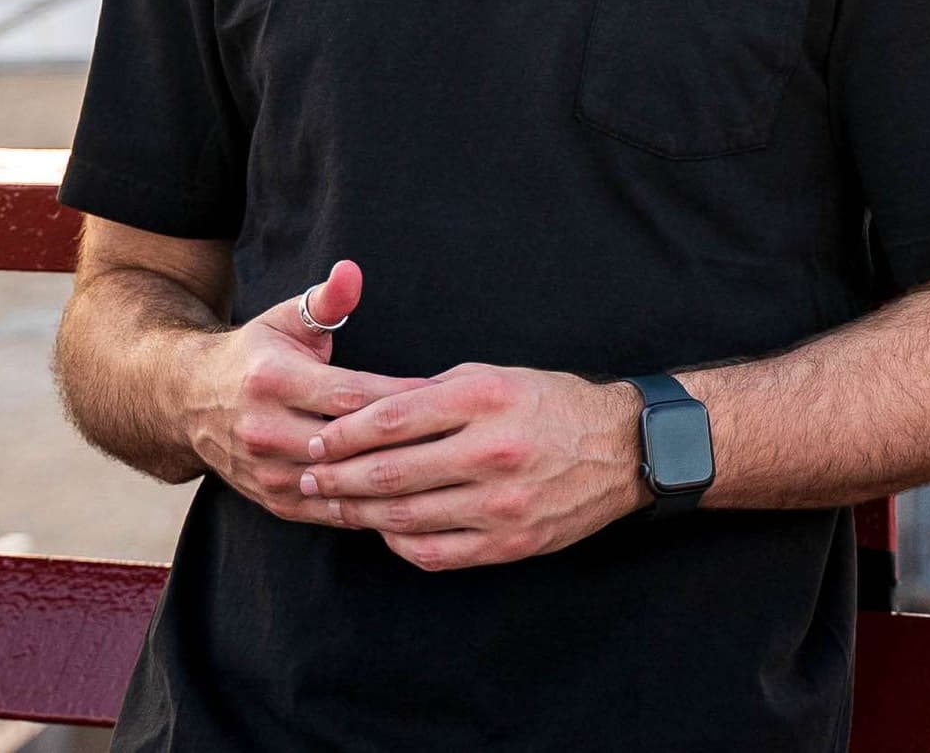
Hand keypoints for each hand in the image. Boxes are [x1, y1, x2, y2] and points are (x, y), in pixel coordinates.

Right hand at [182, 260, 424, 524]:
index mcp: (273, 380)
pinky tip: (406, 500)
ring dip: (389, 481)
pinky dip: (367, 508)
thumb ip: (327, 299)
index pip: (350, 395)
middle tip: (455, 439)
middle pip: (348, 444)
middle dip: (402, 442)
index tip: (445, 395)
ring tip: (440, 474)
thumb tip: (352, 271)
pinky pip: (328, 511)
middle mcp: (265, 429)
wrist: (191, 401)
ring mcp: (265, 471)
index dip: (400, 397)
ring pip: (340, 483)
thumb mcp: (287, 318)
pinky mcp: (270, 499)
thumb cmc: (257, 353)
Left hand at [299, 362, 648, 571]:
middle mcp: (491, 450)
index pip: (391, 419)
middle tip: (307, 477)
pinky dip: (398, 543)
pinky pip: (434, 552)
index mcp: (484, 399)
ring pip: (404, 517)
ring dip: (358, 514)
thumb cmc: (550, 405)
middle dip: (337, 478)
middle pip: (389, 472)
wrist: (621, 449)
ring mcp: (500, 503)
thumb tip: (364, 410)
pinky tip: (383, 531)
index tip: (316, 440)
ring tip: (332, 506)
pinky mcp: (508, 542)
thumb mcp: (495, 377)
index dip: (343, 434)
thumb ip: (432, 393)